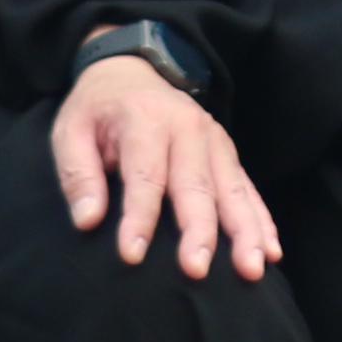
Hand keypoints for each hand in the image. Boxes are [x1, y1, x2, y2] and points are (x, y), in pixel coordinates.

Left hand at [54, 56, 275, 280]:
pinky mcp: (227, 153)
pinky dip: (261, 220)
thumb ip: (78, 174)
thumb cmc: (97, 111)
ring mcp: (214, 139)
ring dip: (244, 231)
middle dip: (199, 230)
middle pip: (195, 185)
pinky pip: (247, 189)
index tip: (132, 254)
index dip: (139, 216)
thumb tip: (87, 220)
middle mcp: (186, 127)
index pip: (144, 174)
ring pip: (232, 189)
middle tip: (197, 271)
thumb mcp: (70, 132)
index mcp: (144, 119)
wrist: (130, 71)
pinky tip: (270, 252)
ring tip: (251, 269)